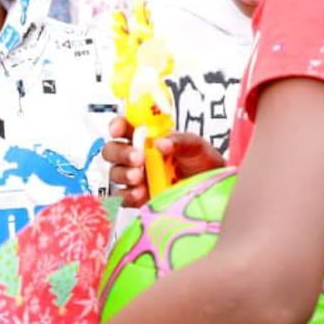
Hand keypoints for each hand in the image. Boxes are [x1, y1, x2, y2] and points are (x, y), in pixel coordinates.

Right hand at [104, 120, 225, 206]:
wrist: (211, 190)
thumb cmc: (202, 164)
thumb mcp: (196, 146)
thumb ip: (180, 140)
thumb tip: (161, 142)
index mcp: (147, 138)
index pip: (125, 127)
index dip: (117, 125)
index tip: (119, 129)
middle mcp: (137, 156)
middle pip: (112, 150)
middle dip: (121, 153)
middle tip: (138, 158)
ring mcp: (135, 177)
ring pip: (115, 173)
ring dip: (124, 173)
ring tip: (139, 177)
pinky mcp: (137, 197)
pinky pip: (123, 196)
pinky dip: (128, 194)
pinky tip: (140, 193)